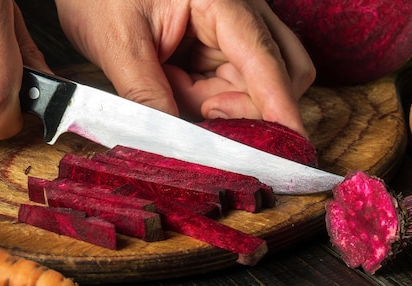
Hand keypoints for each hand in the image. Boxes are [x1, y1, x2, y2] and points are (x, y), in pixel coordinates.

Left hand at [54, 0, 314, 135]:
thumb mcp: (119, 43)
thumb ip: (147, 94)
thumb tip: (171, 144)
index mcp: (221, 0)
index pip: (265, 60)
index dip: (282, 107)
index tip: (292, 146)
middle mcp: (240, 11)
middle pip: (276, 75)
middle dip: (244, 108)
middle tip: (201, 115)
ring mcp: (233, 28)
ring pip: (255, 85)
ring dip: (221, 104)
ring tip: (174, 90)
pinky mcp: (220, 43)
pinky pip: (232, 83)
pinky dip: (209, 98)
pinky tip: (177, 86)